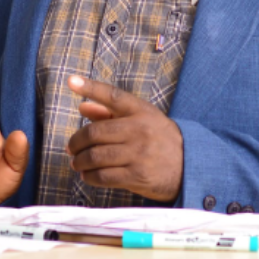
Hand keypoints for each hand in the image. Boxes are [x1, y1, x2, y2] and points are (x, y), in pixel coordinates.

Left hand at [66, 75, 182, 202]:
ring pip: (96, 156)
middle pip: (95, 132)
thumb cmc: (159, 138)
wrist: (188, 166)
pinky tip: (87, 175)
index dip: (90, 87)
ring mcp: (138, 153)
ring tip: (77, 162)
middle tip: (71, 147)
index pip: (112, 95)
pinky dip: (89, 176)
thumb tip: (82, 107)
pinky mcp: (137, 175)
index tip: (71, 81)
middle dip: (76, 142)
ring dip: (80, 161)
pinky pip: (103, 176)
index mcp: (140, 110)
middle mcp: (139, 129)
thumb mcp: (141, 118)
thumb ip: (110, 112)